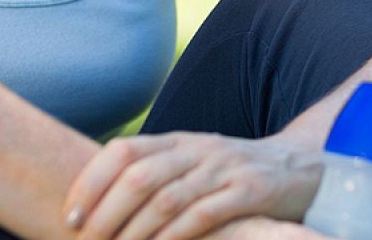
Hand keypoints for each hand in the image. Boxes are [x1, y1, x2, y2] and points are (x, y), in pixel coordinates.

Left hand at [63, 132, 323, 239]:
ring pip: (167, 198)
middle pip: (139, 176)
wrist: (301, 168)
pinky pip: (204, 215)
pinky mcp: (249, 192)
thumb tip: (95, 202)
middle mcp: (197, 150)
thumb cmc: (231, 174)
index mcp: (177, 140)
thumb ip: (154, 173)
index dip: (91, 180)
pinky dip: (175, 236)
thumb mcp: (192, 163)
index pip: (123, 150)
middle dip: (105, 212)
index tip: (70, 214)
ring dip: (134, 230)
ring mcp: (223, 169)